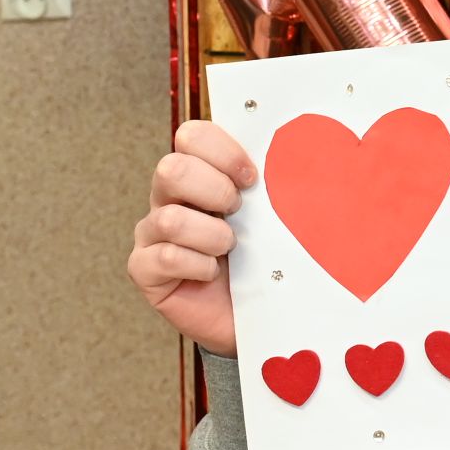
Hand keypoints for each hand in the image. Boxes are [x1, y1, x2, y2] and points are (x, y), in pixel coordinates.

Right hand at [127, 121, 255, 356]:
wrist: (259, 314)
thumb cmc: (267, 258)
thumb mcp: (274, 215)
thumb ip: (276, 182)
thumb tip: (304, 152)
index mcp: (200, 172)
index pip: (192, 136)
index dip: (222, 150)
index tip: (252, 177)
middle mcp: (170, 197)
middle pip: (171, 168)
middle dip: (214, 190)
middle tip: (238, 212)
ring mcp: (152, 233)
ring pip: (169, 218)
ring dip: (212, 236)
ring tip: (231, 248)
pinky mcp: (145, 269)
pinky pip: (163, 257)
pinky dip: (197, 266)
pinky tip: (212, 274)